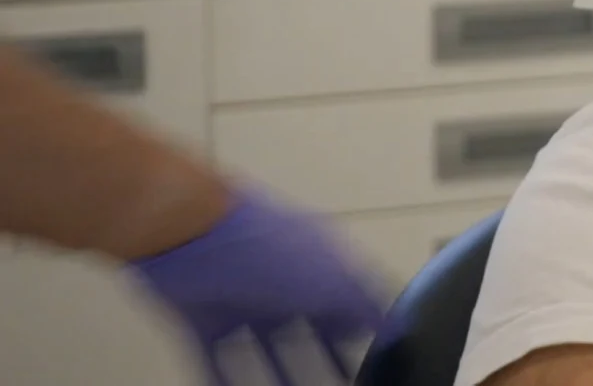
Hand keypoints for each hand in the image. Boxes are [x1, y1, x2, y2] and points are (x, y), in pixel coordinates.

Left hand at [128, 188, 387, 383]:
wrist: (187, 231)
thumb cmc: (262, 248)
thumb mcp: (325, 277)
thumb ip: (360, 305)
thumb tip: (395, 325)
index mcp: (318, 264)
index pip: (353, 299)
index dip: (368, 327)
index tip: (382, 353)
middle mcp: (285, 282)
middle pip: (313, 328)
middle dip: (328, 357)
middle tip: (343, 381)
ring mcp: (244, 302)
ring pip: (270, 349)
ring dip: (283, 377)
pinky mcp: (205, 321)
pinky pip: (220, 361)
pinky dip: (230, 380)